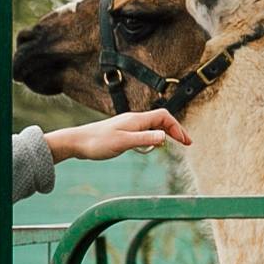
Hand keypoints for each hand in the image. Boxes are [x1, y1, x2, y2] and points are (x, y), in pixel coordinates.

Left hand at [47, 110, 190, 162]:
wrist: (77, 142)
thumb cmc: (98, 142)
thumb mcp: (124, 142)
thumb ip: (145, 139)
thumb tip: (165, 137)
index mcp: (137, 120)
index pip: (164, 117)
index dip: (177, 127)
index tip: (185, 142)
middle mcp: (134, 120)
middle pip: (161, 120)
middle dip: (175, 130)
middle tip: (187, 143)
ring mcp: (128, 125)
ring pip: (153, 126)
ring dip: (165, 133)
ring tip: (174, 144)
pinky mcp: (122, 132)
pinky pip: (144, 132)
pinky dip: (153, 137)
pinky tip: (151, 147)